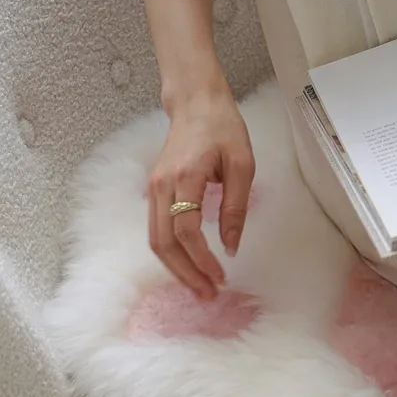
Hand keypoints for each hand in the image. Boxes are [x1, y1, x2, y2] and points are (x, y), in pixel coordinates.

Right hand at [148, 87, 254, 299]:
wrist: (195, 103)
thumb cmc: (222, 128)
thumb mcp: (242, 165)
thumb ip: (236, 207)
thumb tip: (231, 246)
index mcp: (185, 178)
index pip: (187, 231)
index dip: (202, 260)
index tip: (222, 276)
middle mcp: (161, 187)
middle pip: (164, 244)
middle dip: (185, 274)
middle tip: (208, 294)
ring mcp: (153, 189)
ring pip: (156, 241)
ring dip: (176, 268)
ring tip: (199, 287)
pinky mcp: (155, 191)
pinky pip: (157, 231)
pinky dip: (171, 253)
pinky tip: (189, 266)